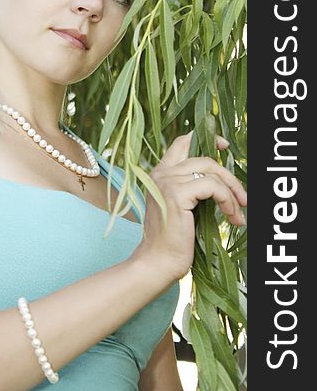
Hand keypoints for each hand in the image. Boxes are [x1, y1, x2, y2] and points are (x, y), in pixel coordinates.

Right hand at [130, 131, 246, 283]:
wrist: (158, 262)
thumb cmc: (172, 240)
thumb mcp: (182, 206)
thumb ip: (192, 187)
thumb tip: (221, 178)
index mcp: (160, 173)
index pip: (182, 142)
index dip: (205, 138)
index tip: (224, 146)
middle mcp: (160, 173)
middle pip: (204, 158)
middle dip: (229, 175)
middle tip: (243, 197)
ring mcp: (167, 181)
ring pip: (211, 171)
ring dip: (232, 191)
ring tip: (238, 212)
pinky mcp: (176, 194)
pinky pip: (212, 186)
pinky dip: (227, 200)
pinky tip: (231, 216)